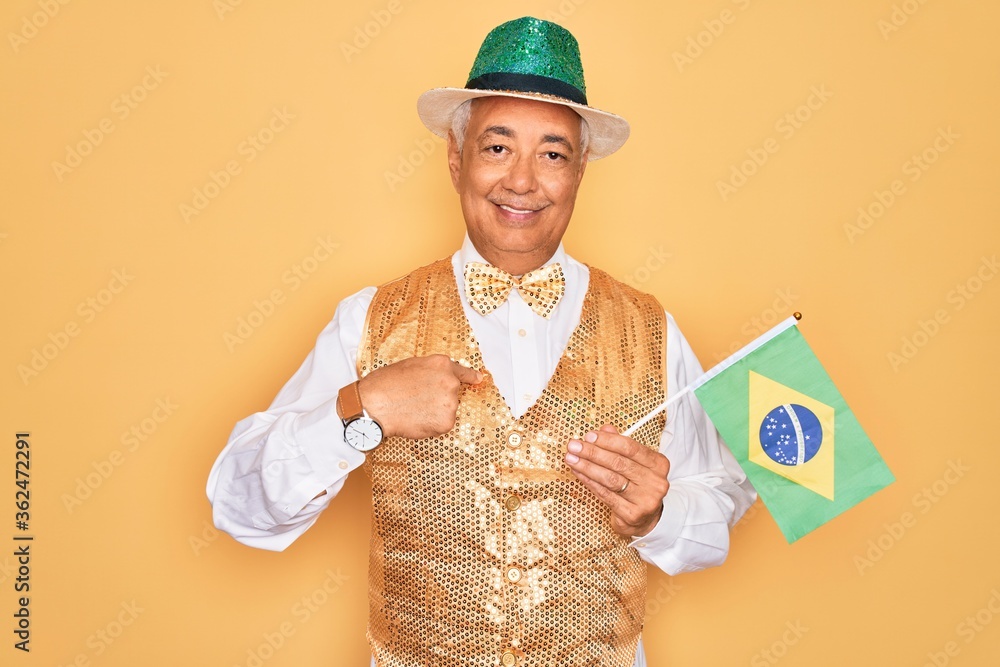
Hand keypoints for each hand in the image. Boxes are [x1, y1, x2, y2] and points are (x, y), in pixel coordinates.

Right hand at [357, 355, 482, 439]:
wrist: (375, 405)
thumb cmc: (385, 384)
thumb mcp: (411, 365)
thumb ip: (431, 370)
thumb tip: (439, 379)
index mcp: (442, 364)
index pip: (463, 372)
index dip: (471, 376)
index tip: (479, 379)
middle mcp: (450, 382)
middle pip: (452, 393)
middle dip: (438, 398)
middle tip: (416, 399)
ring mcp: (450, 403)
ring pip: (447, 410)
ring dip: (434, 412)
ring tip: (413, 408)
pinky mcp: (446, 422)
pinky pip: (442, 424)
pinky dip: (431, 425)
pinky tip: (416, 418)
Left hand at [564, 424, 670, 537]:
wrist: (647, 519)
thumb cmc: (638, 485)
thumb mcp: (634, 463)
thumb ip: (620, 446)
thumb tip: (604, 429)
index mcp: (658, 464)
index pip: (630, 447)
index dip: (607, 440)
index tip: (589, 436)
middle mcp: (655, 482)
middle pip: (619, 463)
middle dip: (592, 452)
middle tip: (573, 446)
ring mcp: (645, 500)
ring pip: (610, 479)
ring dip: (587, 466)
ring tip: (571, 458)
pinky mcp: (632, 514)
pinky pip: (605, 494)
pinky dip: (589, 482)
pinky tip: (578, 473)